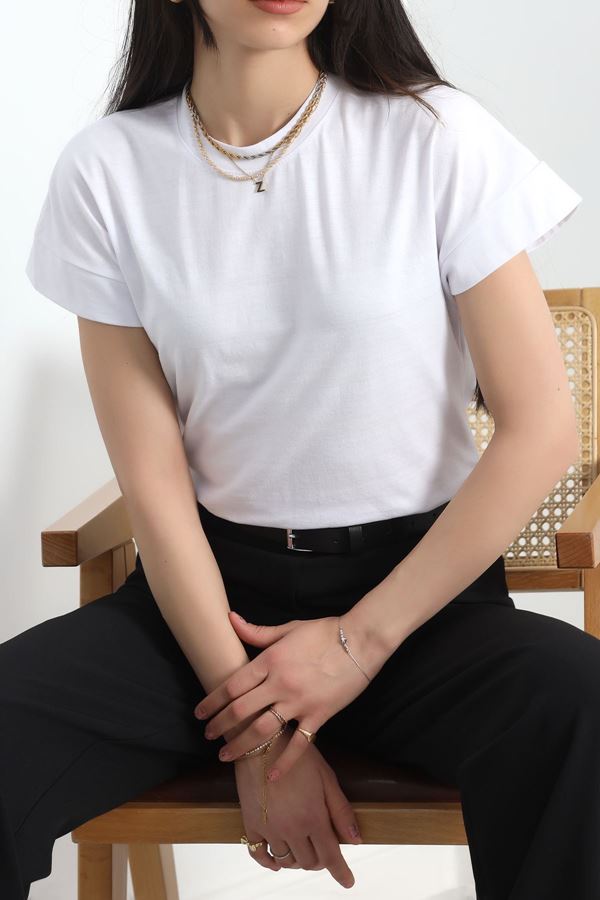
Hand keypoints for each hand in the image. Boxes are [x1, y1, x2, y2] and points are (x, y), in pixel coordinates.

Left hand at [194, 612, 383, 781]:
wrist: (360, 641)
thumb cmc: (324, 632)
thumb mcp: (289, 629)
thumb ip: (258, 632)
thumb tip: (230, 619)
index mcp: (270, 660)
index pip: (233, 685)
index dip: (212, 701)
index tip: (200, 713)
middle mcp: (280, 683)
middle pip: (241, 710)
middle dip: (220, 725)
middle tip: (208, 735)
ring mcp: (299, 702)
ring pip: (263, 730)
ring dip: (241, 745)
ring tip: (226, 755)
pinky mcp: (319, 716)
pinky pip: (299, 744)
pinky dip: (284, 762)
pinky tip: (271, 775)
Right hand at [234, 726, 361, 888]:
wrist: (260, 741)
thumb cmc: (298, 755)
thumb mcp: (326, 777)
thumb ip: (340, 810)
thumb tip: (356, 841)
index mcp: (313, 817)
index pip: (331, 856)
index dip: (341, 872)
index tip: (348, 882)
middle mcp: (292, 829)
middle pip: (310, 862)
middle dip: (320, 860)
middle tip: (323, 848)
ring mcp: (269, 829)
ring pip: (287, 861)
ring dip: (298, 860)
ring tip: (304, 848)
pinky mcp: (250, 824)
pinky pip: (259, 854)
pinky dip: (270, 862)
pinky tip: (276, 860)